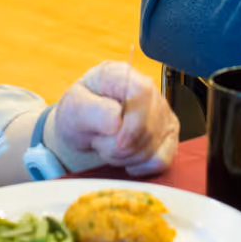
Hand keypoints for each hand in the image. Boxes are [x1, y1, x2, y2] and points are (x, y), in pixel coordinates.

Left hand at [52, 61, 177, 176]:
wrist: (83, 128)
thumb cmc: (79, 113)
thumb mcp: (73, 108)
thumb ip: (91, 111)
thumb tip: (116, 121)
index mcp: (121, 75)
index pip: (142, 92)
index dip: (133, 123)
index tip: (117, 142)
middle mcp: (148, 89)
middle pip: (150, 127)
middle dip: (121, 147)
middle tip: (100, 143)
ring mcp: (161, 112)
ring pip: (154, 146)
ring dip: (126, 157)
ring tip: (109, 147)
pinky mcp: (167, 134)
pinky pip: (162, 159)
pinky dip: (141, 166)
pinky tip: (126, 158)